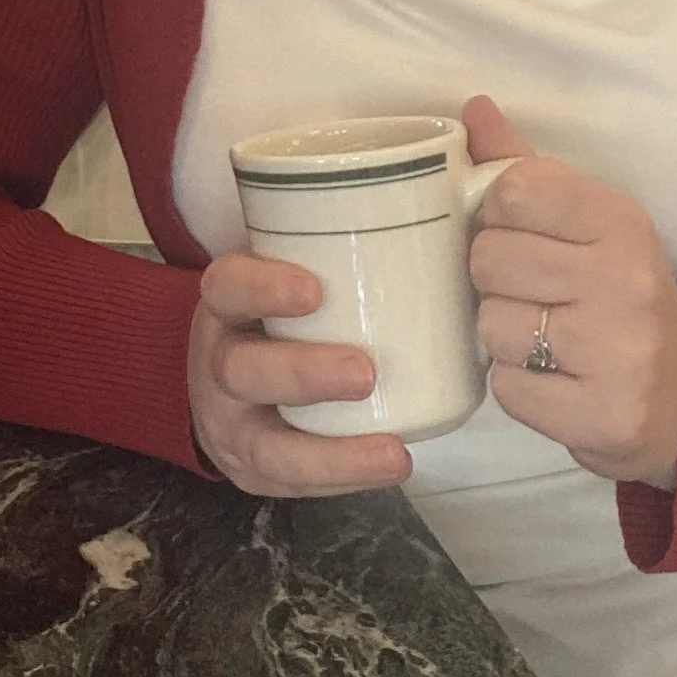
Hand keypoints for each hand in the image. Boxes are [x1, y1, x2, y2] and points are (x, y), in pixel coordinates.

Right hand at [187, 250, 417, 498]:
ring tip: (390, 452)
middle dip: (303, 374)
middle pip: (241, 370)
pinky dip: (342, 478)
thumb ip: (344, 243)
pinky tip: (390, 466)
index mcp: (226, 304)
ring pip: (263, 444)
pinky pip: (292, 483)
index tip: (314, 290)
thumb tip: (458, 193)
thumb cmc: (283, 315)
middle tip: (365, 371)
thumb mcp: (287, 273)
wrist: (222, 380)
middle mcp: (218, 364)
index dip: (262, 288)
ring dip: (329, 451)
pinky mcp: (252, 469)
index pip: (227, 287)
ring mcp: (230, 423)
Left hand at [466, 96, 676, 490]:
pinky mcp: (602, 415)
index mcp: (622, 220)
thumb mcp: (592, 225)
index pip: (513, 190)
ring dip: (504, 338)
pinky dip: (518, 387)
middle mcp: (624, 279)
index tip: (523, 237)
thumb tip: (473, 108)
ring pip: (491, 325)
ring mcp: (617, 351)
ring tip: (545, 340)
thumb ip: (529, 169)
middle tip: (536, 296)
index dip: (497, 216)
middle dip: (496, 281)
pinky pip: (507, 388)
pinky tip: (554, 381)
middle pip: (488, 259)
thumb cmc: (621, 298)